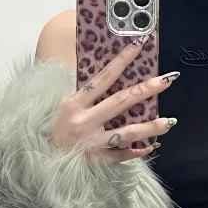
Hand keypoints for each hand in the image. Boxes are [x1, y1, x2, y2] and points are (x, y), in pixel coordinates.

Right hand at [50, 39, 177, 161]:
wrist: (37, 162)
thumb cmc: (51, 131)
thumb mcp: (63, 108)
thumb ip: (84, 96)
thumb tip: (108, 79)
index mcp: (74, 104)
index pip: (103, 77)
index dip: (122, 60)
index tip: (139, 45)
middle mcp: (84, 121)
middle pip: (122, 101)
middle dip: (147, 89)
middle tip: (168, 79)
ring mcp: (92, 143)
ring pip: (128, 132)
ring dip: (151, 126)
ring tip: (170, 121)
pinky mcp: (97, 161)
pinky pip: (122, 155)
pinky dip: (136, 151)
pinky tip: (151, 145)